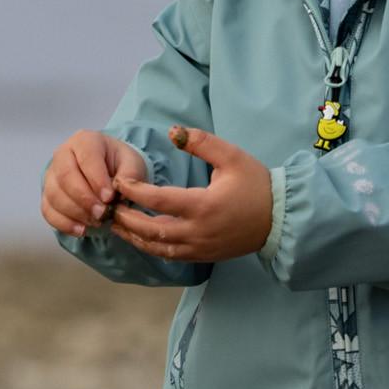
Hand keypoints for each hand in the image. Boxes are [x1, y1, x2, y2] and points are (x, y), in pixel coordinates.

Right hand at [41, 128, 147, 236]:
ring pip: (54, 195)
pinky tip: (81, 230)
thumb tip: (123, 187)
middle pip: (65, 177)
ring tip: (96, 221)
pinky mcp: (48, 195)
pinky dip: (64, 224)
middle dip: (84, 198)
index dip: (96, 179)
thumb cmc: (120, 166)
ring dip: (75, 213)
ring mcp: (52, 176)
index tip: (109, 197)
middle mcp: (63, 154)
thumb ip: (130, 174)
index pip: (86, 157)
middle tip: (102, 213)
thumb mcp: (132, 164)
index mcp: (85, 141)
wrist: (109, 174)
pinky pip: (48, 211)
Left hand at [109, 126, 275, 263]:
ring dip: (134, 237)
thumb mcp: (231, 156)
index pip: (157, 200)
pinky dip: (150, 247)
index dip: (134, 191)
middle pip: (150, 230)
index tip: (119, 181)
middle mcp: (198, 231)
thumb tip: (172, 131)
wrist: (280, 219)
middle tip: (109, 206)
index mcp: (203, 205)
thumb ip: (200, 142)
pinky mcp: (203, 256)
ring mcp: (199, 248)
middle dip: (126, 218)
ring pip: (157, 247)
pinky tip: (139, 237)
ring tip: (116, 225)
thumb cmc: (256, 184)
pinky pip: (169, 255)